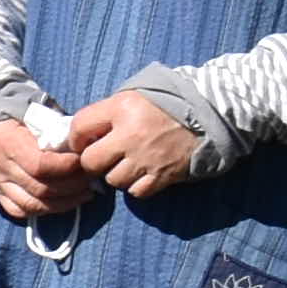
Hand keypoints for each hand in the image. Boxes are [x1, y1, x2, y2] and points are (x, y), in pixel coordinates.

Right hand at [0, 117, 91, 225]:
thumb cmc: (16, 118)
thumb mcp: (33, 115)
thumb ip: (54, 129)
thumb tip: (83, 143)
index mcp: (8, 142)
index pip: (40, 165)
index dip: (66, 167)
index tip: (83, 161)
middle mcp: (0, 167)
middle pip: (40, 188)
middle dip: (71, 186)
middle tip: (90, 179)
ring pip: (32, 205)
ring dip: (63, 203)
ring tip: (83, 194)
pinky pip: (20, 211)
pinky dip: (44, 211)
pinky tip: (63, 203)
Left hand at [62, 89, 205, 201]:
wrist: (211, 111)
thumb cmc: (167, 102)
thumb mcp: (134, 95)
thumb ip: (107, 113)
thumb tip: (81, 134)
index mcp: (121, 108)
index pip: (79, 127)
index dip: (75, 138)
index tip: (83, 142)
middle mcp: (131, 134)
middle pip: (90, 161)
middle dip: (93, 161)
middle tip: (104, 157)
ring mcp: (147, 157)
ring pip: (112, 180)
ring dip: (116, 174)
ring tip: (128, 164)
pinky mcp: (163, 175)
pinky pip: (136, 191)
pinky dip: (136, 186)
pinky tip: (143, 173)